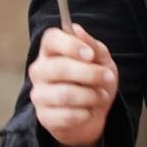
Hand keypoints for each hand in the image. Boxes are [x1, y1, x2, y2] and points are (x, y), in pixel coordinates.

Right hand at [30, 24, 117, 146]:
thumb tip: (77, 30)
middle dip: (90, 74)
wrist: (91, 116)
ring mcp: (39, 94)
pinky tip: (88, 112)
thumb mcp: (101, 60)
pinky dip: (84, 114)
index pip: (51, 39)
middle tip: (108, 78)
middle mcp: (39, 70)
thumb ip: (92, 45)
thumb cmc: (93, 82)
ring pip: (65, 94)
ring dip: (91, 96)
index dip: (71, 45)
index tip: (90, 55)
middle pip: (59, 68)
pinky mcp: (43, 116)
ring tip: (101, 96)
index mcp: (51, 50)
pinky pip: (66, 115)